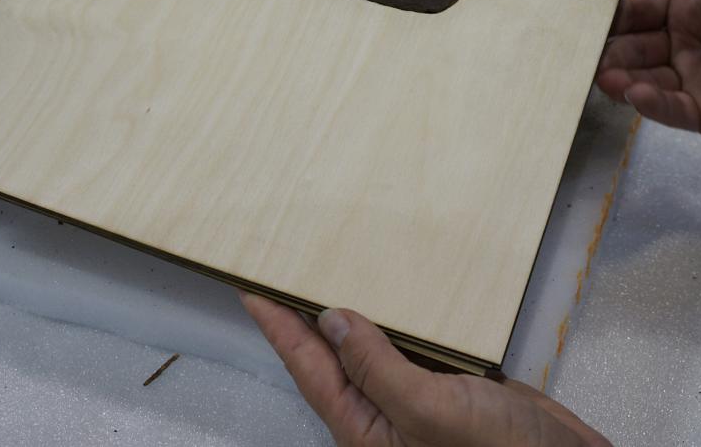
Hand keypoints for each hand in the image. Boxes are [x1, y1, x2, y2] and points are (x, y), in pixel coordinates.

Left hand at [241, 293, 610, 446]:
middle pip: (332, 357)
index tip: (251, 290)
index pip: (308, 369)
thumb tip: (332, 320)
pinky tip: (392, 291)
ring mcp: (415, 398)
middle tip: (281, 271)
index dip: (277, 328)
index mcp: (365, 428)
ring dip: (351, 311)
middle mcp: (383, 412)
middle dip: (304, 317)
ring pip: (371, 347)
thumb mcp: (430, 412)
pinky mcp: (448, 384)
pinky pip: (409, 345)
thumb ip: (377, 368)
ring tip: (324, 272)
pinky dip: (397, 315)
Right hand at [597, 0, 700, 141]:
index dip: (610, 9)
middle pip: (629, 44)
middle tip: (585, 52)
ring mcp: (689, 79)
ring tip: (606, 76)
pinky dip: (648, 102)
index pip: (636, 6)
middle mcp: (680, 41)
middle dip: (605, 47)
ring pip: (640, 78)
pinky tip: (636, 92)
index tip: (585, 13)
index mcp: (686, 4)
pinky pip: (667, 109)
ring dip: (619, 76)